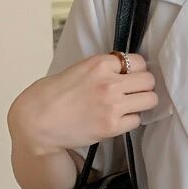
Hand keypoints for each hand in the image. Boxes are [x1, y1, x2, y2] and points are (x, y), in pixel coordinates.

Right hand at [8, 53, 158, 156]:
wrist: (37, 122)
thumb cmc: (52, 95)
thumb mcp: (78, 70)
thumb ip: (102, 69)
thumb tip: (124, 71)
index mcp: (99, 64)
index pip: (138, 61)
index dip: (137, 70)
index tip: (131, 76)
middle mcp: (109, 83)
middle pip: (149, 80)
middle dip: (144, 86)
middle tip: (135, 92)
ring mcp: (113, 105)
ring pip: (150, 100)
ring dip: (142, 103)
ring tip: (131, 105)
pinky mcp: (113, 126)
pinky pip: (137, 120)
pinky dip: (131, 120)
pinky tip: (119, 119)